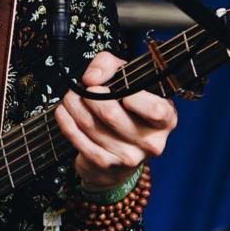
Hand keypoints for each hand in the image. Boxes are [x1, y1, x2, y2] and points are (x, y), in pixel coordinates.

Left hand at [54, 50, 176, 194]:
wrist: (120, 157)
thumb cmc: (127, 110)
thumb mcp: (127, 79)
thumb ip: (110, 65)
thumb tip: (92, 77)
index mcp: (165, 119)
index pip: (155, 110)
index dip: (131, 96)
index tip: (113, 88)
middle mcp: (150, 142)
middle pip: (112, 114)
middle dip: (89, 95)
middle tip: (82, 88)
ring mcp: (128, 157)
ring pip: (91, 125)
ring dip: (74, 105)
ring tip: (71, 97)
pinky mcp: (106, 165)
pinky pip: (78, 139)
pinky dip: (66, 122)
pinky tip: (64, 112)